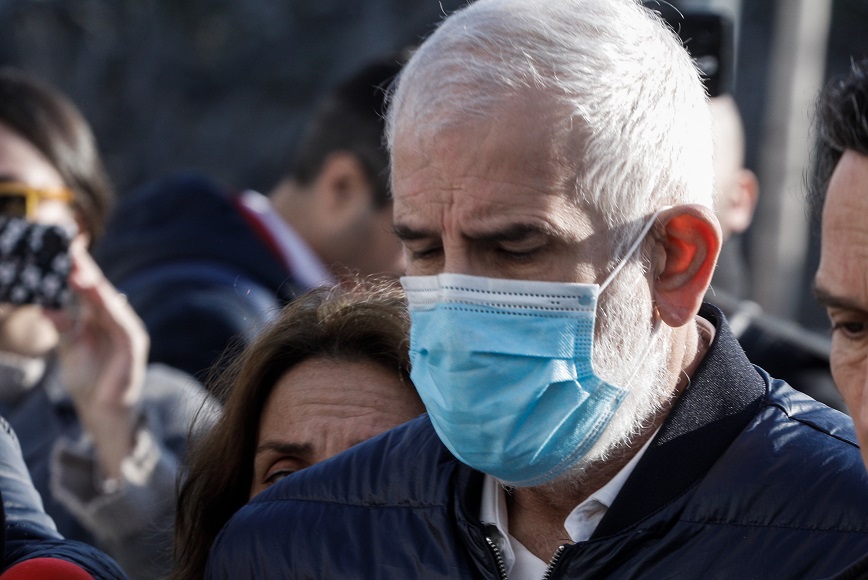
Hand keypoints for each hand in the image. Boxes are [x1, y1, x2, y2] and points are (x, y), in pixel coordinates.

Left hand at [45, 236, 149, 479]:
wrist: (103, 413)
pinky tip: (98, 295)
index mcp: (101, 317)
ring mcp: (128, 331)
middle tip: (68, 246)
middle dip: (84, 268)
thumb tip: (47, 307)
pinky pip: (122, 323)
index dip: (77, 266)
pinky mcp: (133, 347)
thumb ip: (62, 326)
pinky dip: (111, 308)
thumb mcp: (70, 347)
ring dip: (95, 284)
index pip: (88, 287)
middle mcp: (117, 319)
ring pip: (110, 302)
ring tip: (77, 269)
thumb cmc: (89, 380)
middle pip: (99, 288)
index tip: (62, 245)